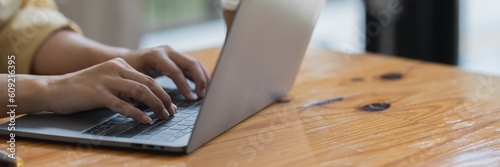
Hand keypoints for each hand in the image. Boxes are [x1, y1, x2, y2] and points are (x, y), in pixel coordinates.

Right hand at [45, 58, 175, 123]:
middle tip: (170, 112)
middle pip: (148, 83)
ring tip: (163, 116)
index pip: (148, 78)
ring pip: (140, 91)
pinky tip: (145, 120)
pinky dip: (137, 113)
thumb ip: (125, 89)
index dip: (162, 93)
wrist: (53, 89)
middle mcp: (115, 68)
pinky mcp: (97, 93)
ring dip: (155, 105)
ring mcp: (106, 80)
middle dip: (163, 99)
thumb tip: (147, 102)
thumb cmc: (82, 90)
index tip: (170, 105)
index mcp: (120, 63)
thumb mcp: (108, 84)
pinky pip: (122, 104)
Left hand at [122, 45, 209, 100]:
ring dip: (203, 77)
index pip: (176, 71)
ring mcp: (172, 52)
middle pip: (190, 63)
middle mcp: (166, 51)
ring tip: (205, 92)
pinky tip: (203, 86)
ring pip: (194, 63)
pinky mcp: (176, 57)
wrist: (124, 59)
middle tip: (202, 96)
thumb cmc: (127, 73)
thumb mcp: (134, 81)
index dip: (185, 86)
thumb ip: (148, 92)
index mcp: (155, 56)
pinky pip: (192, 65)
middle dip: (200, 80)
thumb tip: (160, 107)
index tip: (192, 99)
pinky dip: (199, 75)